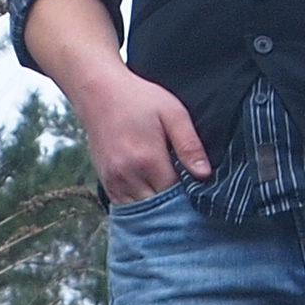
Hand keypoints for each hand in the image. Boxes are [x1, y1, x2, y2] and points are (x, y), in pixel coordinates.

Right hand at [70, 62, 211, 202]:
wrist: (99, 92)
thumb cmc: (139, 99)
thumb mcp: (173, 113)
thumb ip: (189, 145)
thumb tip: (205, 175)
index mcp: (148, 160)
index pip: (175, 197)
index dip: (190, 198)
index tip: (201, 196)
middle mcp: (127, 176)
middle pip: (156, 209)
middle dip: (174, 209)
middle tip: (189, 203)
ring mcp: (113, 181)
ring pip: (139, 212)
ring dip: (156, 211)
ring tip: (171, 203)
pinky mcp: (105, 181)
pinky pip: (125, 206)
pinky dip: (140, 206)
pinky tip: (152, 197)